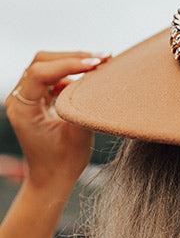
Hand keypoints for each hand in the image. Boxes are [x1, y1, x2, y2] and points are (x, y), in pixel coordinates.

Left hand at [4, 50, 109, 196]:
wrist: (52, 179)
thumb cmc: (63, 163)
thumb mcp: (77, 134)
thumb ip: (82, 105)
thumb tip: (96, 80)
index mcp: (22, 109)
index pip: (40, 72)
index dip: (68, 64)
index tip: (94, 64)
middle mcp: (19, 99)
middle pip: (41, 62)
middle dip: (72, 57)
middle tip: (101, 58)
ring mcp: (28, 98)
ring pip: (47, 66)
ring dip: (73, 62)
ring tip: (99, 63)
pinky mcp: (38, 100)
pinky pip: (52, 76)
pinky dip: (71, 73)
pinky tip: (90, 75)